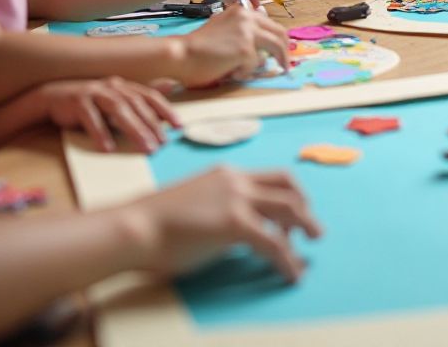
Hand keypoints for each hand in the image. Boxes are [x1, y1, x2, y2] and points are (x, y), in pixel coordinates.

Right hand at [36, 78, 178, 152]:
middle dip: (152, 125)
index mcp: (125, 86)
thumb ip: (141, 95)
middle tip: (162, 144)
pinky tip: (108, 148)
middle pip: (137, 105)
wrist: (53, 97)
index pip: (150, 97)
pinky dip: (101, 133)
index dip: (165, 110)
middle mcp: (113, 86)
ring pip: (119, 110)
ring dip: (134, 130)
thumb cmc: (90, 101)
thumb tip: (172, 85)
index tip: (179, 126)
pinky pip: (91, 119)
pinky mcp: (78, 102)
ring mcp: (95, 92)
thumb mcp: (117, 98)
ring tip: (145, 147)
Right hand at [124, 167, 320, 281]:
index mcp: (228, 174)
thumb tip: (229, 229)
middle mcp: (238, 180)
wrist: (134, 227)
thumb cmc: (153, 225)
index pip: (271, 177)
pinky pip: (274, 243)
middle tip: (312, 228)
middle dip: (304, 207)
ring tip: (313, 244)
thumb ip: (217, 208)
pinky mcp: (235, 223)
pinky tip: (292, 273)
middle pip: (288, 186)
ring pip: (288, 208)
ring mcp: (238, 199)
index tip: (294, 214)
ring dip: (306, 226)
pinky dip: (288, 259)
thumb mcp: (194, 205)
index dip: (289, 195)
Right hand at [176, 6, 289, 86]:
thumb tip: (261, 50)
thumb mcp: (222, 31)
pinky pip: (255, 64)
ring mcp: (247, 32)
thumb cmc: (196, 48)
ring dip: (278, 60)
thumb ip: (241, 34)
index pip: (269, 24)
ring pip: (276, 46)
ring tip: (278, 70)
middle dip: (285, 49)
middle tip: (286, 63)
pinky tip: (231, 72)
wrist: (179, 54)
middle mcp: (247, 18)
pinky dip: (246, 71)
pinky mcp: (245, 49)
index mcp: (241, 12)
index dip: (278, 38)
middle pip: (279, 32)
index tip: (281, 50)